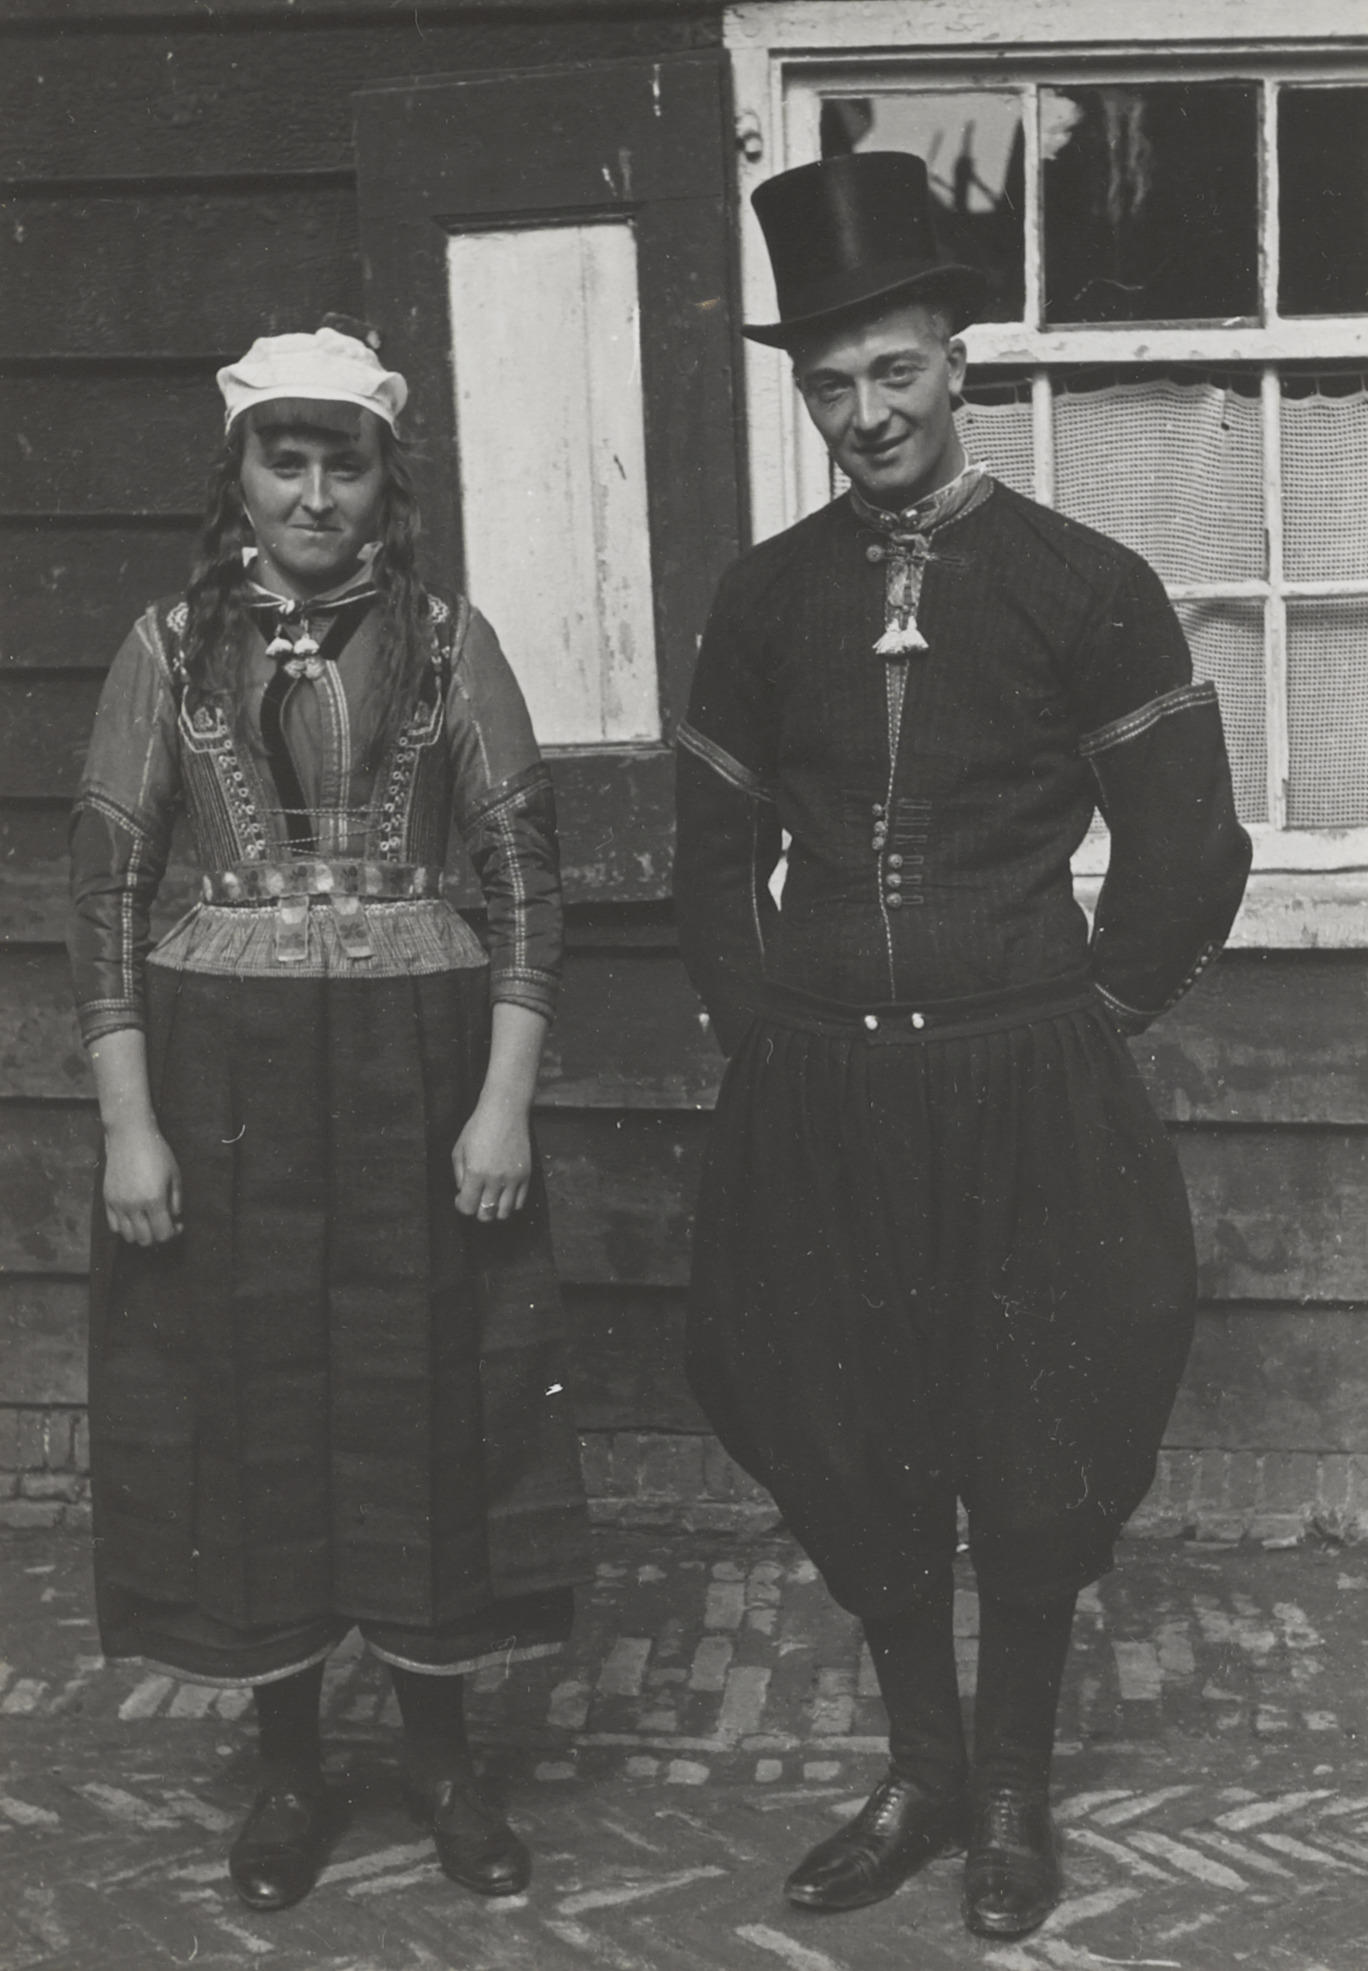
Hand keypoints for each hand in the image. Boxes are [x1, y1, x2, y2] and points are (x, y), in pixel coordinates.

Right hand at [103, 1123, 182, 1245]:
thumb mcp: (175, 1175)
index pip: (163, 1234)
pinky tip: (134, 1216)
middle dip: (158, 1236)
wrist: (129, 1136)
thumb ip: (176, 1200)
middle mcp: (134, 1205)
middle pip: (145, 1240)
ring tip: (149, 1221)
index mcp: (154, 1199)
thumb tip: (175, 1217)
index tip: (178, 1224)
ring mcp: (118, 1204)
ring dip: (141, 1234)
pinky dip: (125, 1228)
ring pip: (128, 1236)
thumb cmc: (156, 1152)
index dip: (173, 1233)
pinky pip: (114, 1226)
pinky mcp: (107, 1199)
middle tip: (164, 1224)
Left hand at [452, 1099, 531, 1221]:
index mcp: (475, 1173)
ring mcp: (513, 1179)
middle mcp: (495, 1179)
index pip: (467, 1207)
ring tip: (490, 1199)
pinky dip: (510, 1204)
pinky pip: (519, 1202)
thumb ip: (458, 1175)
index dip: (461, 1206)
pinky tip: (503, 1193)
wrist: (505, 1111)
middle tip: (476, 1200)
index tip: (461, 1198)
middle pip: (486, 1215)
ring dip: (495, 1210)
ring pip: (504, 1213)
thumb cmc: (479, 1127)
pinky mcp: (526, 1175)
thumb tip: (464, 1192)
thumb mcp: (459, 1149)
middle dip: (477, 1212)